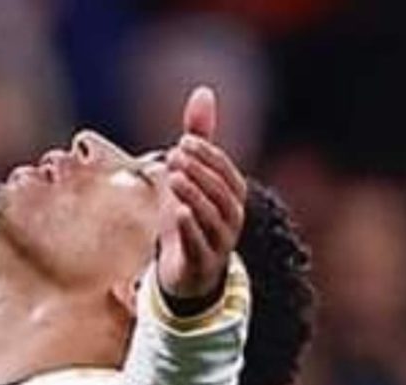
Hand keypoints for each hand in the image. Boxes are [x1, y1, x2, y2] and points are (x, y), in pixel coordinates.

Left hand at [157, 87, 246, 299]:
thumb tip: (203, 91)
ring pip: (211, 218)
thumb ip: (199, 138)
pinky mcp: (201, 263)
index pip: (226, 172)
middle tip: (174, 155)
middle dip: (199, 172)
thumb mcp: (190, 175)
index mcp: (233, 197)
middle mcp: (232, 219)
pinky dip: (189, 228)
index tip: (183, 142)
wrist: (185, 273)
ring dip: (193, 195)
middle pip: (220, 193)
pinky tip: (176, 211)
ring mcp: (219, 243)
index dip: (208, 156)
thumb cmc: (189, 217)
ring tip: (173, 178)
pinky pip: (199, 244)